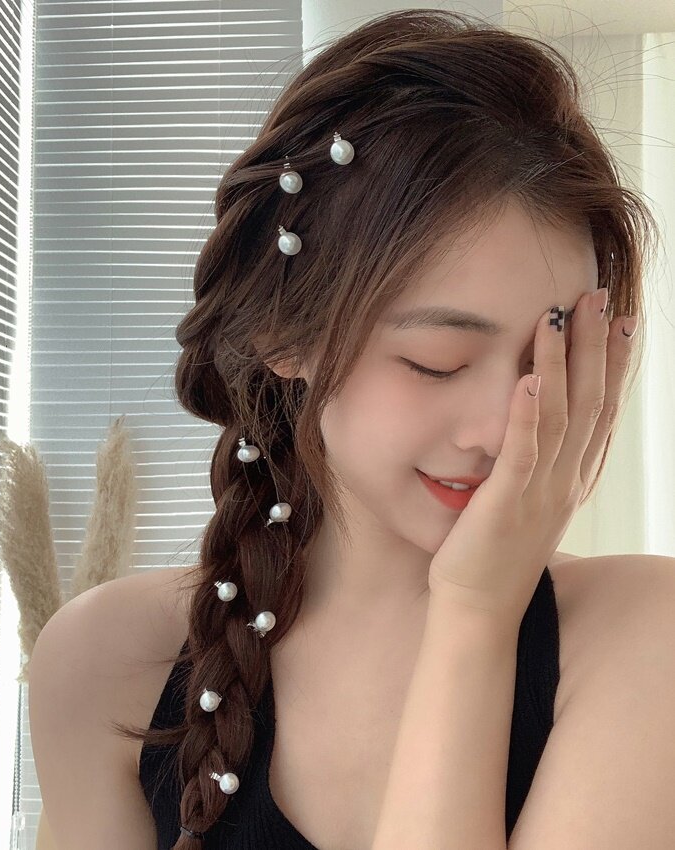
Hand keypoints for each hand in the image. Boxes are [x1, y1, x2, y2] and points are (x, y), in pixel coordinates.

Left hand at [427, 290, 635, 625]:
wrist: (479, 607)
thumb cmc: (496, 549)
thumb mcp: (532, 498)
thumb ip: (542, 460)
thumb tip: (544, 418)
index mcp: (573, 477)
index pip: (603, 410)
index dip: (615, 363)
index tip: (621, 318)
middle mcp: (566, 481)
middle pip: (591, 403)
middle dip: (596, 347)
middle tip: (599, 297)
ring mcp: (540, 493)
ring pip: (562, 418)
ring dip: (564, 364)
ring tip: (562, 316)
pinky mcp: (504, 505)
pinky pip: (522, 453)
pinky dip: (529, 414)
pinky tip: (531, 377)